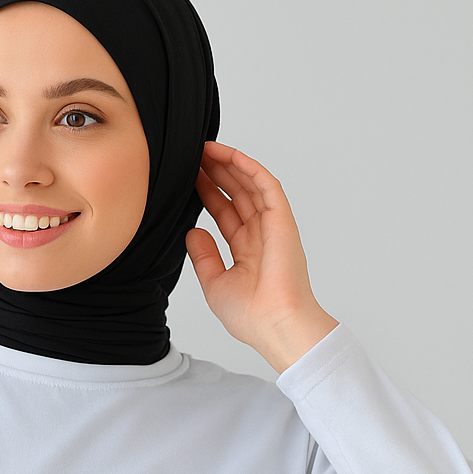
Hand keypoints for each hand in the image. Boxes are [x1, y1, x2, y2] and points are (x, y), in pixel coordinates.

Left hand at [186, 140, 338, 373]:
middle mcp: (261, 236)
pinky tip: (231, 156)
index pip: (225, 213)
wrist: (273, 324)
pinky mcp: (282, 221)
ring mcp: (273, 227)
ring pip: (250, 186)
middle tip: (194, 156)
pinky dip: (250, 169)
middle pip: (237, 195)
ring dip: (230, 166)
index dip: (208, 193)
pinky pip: (267, 186)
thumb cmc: (250, 315)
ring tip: (206, 149)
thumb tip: (192, 231)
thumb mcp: (214, 283)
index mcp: (247, 251)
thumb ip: (203, 256)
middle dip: (216, 174)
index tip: (190, 178)